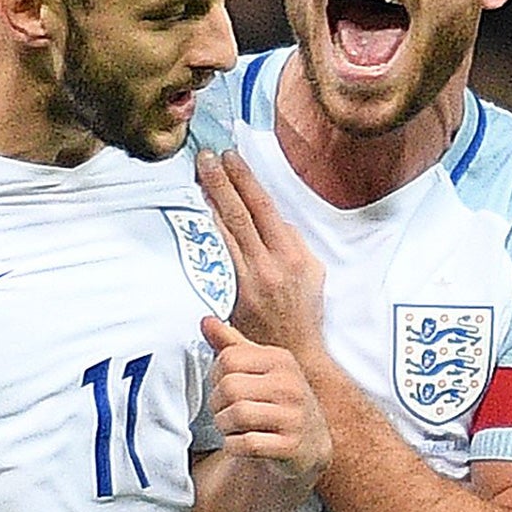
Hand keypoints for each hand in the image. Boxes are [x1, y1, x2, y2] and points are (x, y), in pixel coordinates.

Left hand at [196, 150, 325, 356]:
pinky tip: (197, 216)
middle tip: (205, 157)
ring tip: (198, 178)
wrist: (294, 353)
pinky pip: (216, 257)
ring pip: (224, 233)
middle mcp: (269, 265)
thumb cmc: (304, 313)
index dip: (246, 180)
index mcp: (292, 256)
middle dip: (221, 182)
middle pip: (240, 214)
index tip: (232, 158)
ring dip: (209, 203)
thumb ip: (295, 244)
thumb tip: (276, 222)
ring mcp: (248, 281)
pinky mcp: (232, 295)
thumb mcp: (314, 273)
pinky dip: (207, 233)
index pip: (264, 207)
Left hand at [202, 315, 330, 486]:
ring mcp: (294, 417)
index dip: (215, 376)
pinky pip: (246, 443)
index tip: (223, 387)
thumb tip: (206, 321)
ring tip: (233, 428)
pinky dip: (234, 446)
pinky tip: (242, 443)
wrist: (310, 444)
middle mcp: (291, 385)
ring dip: (224, 427)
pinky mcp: (291, 446)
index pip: (228, 358)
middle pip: (229, 388)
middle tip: (225, 412)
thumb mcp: (260, 369)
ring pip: (236, 415)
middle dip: (217, 405)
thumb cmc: (278, 402)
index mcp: (281, 360)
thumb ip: (232, 345)